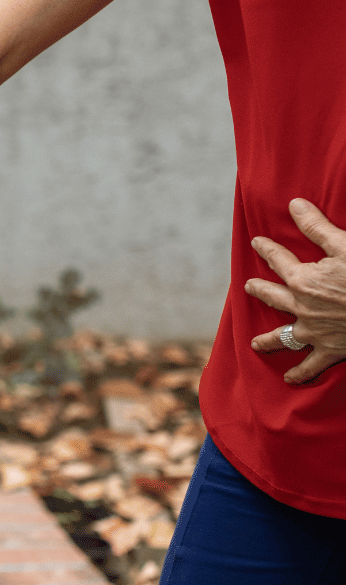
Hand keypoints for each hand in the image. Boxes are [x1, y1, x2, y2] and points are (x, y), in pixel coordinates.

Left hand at [245, 198, 345, 383]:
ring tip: (255, 343)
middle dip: (260, 290)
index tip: (257, 243)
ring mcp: (314, 331)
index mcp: (302, 279)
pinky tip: (290, 380)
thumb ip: (317, 227)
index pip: (278, 260)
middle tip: (248, 286)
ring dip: (268, 340)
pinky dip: (300, 374)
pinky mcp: (331, 350)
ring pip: (283, 336)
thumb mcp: (344, 245)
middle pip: (274, 296)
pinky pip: (310, 365)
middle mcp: (301, 307)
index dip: (267, 249)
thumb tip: (294, 205)